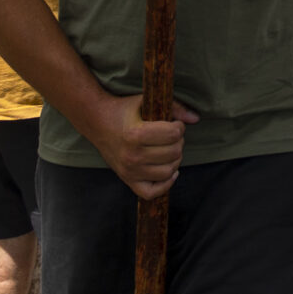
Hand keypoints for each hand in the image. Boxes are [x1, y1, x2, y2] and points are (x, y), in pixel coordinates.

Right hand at [80, 92, 197, 199]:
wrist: (97, 123)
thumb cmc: (124, 110)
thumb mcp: (146, 101)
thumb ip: (174, 107)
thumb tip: (196, 119)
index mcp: (135, 134)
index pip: (173, 134)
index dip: (179, 126)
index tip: (174, 123)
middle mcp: (132, 156)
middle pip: (173, 153)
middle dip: (178, 141)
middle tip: (172, 135)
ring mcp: (129, 171)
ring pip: (168, 172)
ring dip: (175, 159)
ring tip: (169, 149)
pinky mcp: (128, 180)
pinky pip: (152, 192)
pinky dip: (165, 184)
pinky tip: (169, 170)